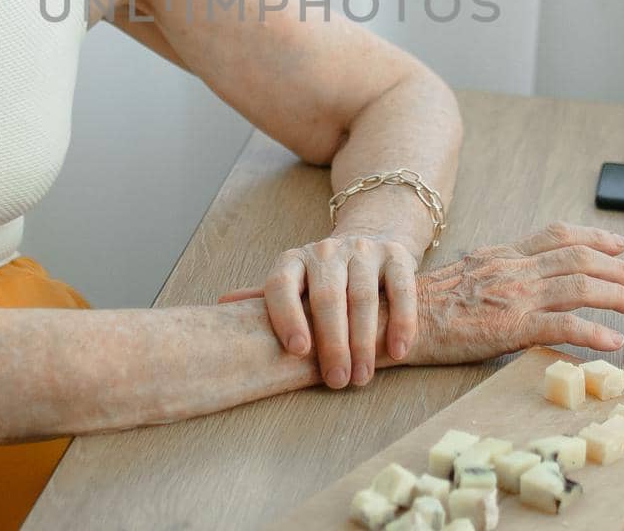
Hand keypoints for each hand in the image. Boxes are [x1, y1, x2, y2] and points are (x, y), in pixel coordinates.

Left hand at [217, 234, 418, 389]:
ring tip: (362, 377)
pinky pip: (401, 289)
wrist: (370, 241)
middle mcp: (325, 251)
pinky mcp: (396, 255)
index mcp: (292, 261)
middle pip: (327, 297)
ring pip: (364, 296)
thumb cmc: (322, 281)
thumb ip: (265, 300)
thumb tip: (221, 305)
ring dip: (364, 341)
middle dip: (333, 342)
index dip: (287, 317)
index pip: (281, 285)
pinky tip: (398, 352)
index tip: (297, 351)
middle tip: (338, 382)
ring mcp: (362, 251)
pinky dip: (402, 321)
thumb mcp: (293, 287)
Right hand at [406, 222, 623, 364]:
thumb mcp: (464, 275)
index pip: (557, 235)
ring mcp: (512, 296)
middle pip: (578, 256)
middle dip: (619, 269)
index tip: (620, 245)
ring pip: (579, 285)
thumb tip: (520, 280)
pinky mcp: (508, 327)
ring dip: (617, 294)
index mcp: (501, 255)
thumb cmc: (420, 305)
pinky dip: (594, 332)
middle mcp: (512, 269)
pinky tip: (613, 341)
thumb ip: (495, 273)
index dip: (595, 236)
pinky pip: (562, 326)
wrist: (392, 319)